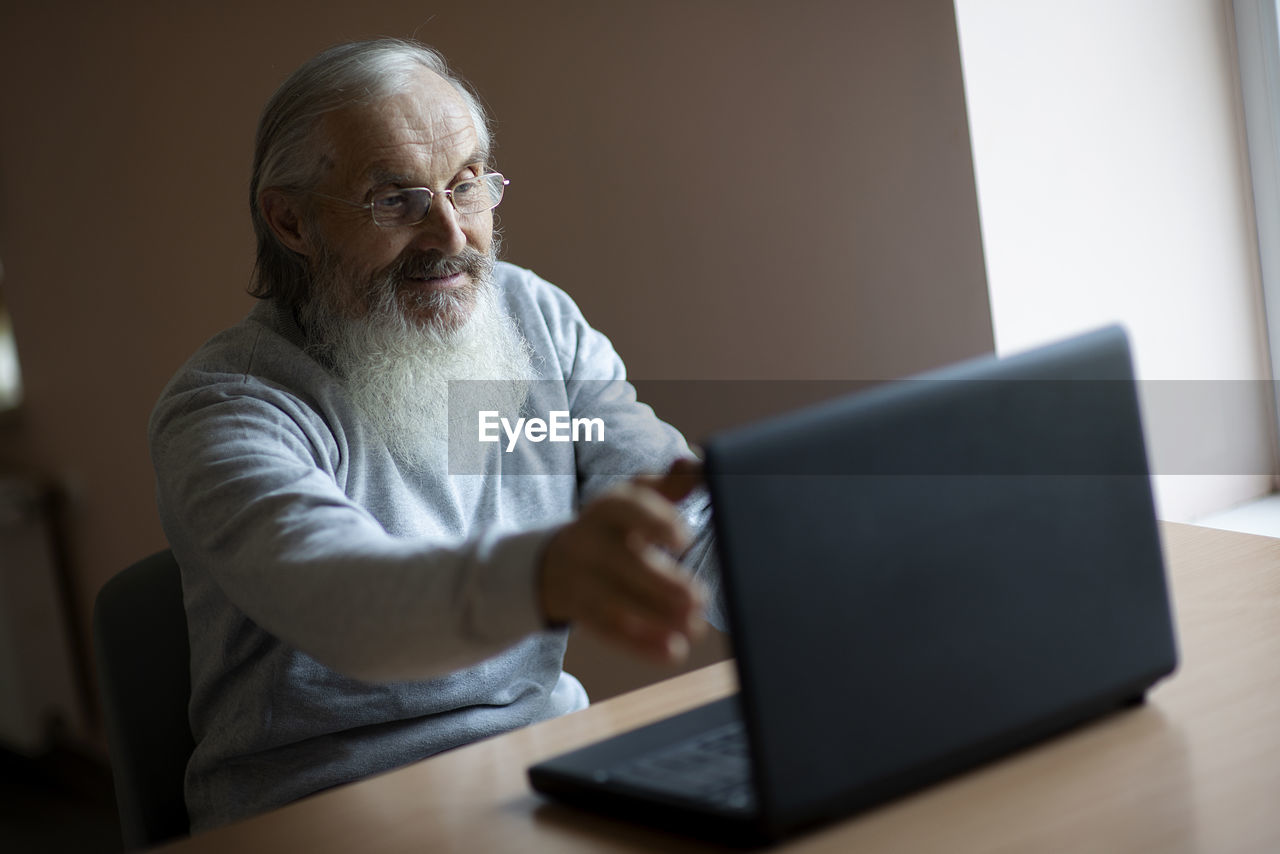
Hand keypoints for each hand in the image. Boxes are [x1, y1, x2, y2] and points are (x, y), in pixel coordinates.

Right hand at [538, 458, 706, 663]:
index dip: (654, 521)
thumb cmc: (615, 528)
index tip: (685, 538)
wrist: (556, 561)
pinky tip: (672, 651)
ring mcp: (582, 578)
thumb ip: (672, 484)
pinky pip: (609, 629)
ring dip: (656, 616)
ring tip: (694, 627)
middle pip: (623, 561)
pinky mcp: (581, 611)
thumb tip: (699, 462)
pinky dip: (641, 644)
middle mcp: (590, 540)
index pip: (625, 507)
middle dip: (661, 582)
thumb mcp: (637, 499)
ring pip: (615, 599)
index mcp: (609, 507)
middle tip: (699, 598)